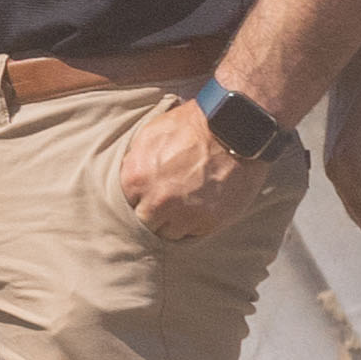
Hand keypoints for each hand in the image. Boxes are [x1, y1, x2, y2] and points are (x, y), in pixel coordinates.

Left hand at [110, 91, 265, 245]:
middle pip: (147, 223)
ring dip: (177, 221)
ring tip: (189, 201)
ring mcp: (184, 214)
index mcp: (136, 178)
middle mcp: (157, 201)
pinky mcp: (208, 221)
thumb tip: (130, 182)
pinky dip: (198, 222)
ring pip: (170, 233)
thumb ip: (135, 162)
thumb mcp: (150, 134)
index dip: (141, 197)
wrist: (232, 127)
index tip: (152, 190)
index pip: (128, 204)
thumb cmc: (191, 126)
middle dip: (156, 213)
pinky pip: (195, 233)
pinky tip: (204, 203)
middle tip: (172, 198)